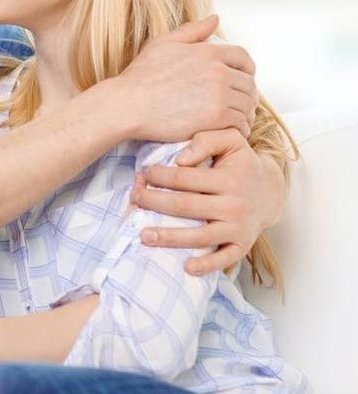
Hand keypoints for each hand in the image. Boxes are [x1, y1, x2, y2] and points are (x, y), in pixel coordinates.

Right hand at [106, 15, 258, 141]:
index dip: (246, 70)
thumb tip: (215, 19)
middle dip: (246, 94)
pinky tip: (228, 130)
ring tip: (234, 119)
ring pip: (247, 105)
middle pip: (249, 83)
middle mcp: (218, 71)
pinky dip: (239, 128)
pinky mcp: (216, 117)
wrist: (128, 104)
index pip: (244, 58)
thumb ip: (192, 30)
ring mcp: (219, 94)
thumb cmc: (141, 76)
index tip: (240, 80)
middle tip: (237, 104)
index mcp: (208, 52)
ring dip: (244, 113)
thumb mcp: (163, 44)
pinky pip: (240, 123)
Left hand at [131, 128, 283, 274]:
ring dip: (170, 237)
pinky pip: (224, 259)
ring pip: (200, 236)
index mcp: (228, 180)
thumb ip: (205, 140)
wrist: (272, 190)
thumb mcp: (231, 140)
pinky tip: (186, 267)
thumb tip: (179, 159)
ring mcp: (239, 228)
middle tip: (134, 199)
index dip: (159, 176)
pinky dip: (207, 265)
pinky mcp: (243, 245)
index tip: (143, 174)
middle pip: (186, 207)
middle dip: (155, 203)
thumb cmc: (242, 163)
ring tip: (144, 236)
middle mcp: (234, 205)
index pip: (184, 178)